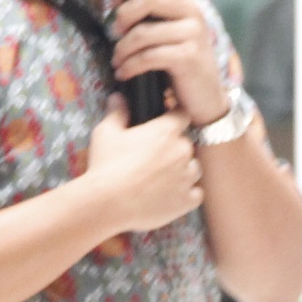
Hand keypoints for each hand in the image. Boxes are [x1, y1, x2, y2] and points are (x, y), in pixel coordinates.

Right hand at [83, 97, 203, 232]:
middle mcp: (182, 151)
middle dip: (174, 148)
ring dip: (182, 171)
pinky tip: (169, 196)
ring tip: (160, 179)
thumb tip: (118, 98)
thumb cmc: (106, 166)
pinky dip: (186, 194)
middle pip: (186, 144)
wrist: (108, 204)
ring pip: (193, 169)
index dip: (174, 118)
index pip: (182, 115)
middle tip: (153, 158)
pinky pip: (196, 194)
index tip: (166, 124)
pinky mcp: (187, 200)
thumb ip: (117, 113)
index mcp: (166, 131)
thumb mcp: (106, 133)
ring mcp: (187, 177)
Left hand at [112, 0, 229, 126]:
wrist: (204, 99)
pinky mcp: (188, 56)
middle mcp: (194, 13)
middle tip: (114, 31)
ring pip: (144, 32)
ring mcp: (193, 34)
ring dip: (123, 49)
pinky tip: (124, 73)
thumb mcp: (165, 33)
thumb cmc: (180, 63)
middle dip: (124, 14)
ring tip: (118, 61)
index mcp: (188, 3)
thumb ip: (145, 11)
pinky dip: (130, 66)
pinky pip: (149, 55)